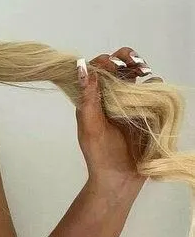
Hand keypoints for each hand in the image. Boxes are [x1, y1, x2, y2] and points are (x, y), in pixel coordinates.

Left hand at [76, 45, 161, 192]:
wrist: (119, 178)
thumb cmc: (100, 156)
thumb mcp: (90, 128)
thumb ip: (88, 99)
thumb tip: (82, 69)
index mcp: (92, 99)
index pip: (96, 69)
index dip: (104, 62)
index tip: (113, 66)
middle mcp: (110, 97)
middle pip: (118, 66)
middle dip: (126, 58)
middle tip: (134, 63)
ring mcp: (129, 102)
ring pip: (135, 73)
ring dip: (139, 66)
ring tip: (143, 70)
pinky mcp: (145, 109)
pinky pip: (152, 89)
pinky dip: (154, 83)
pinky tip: (151, 87)